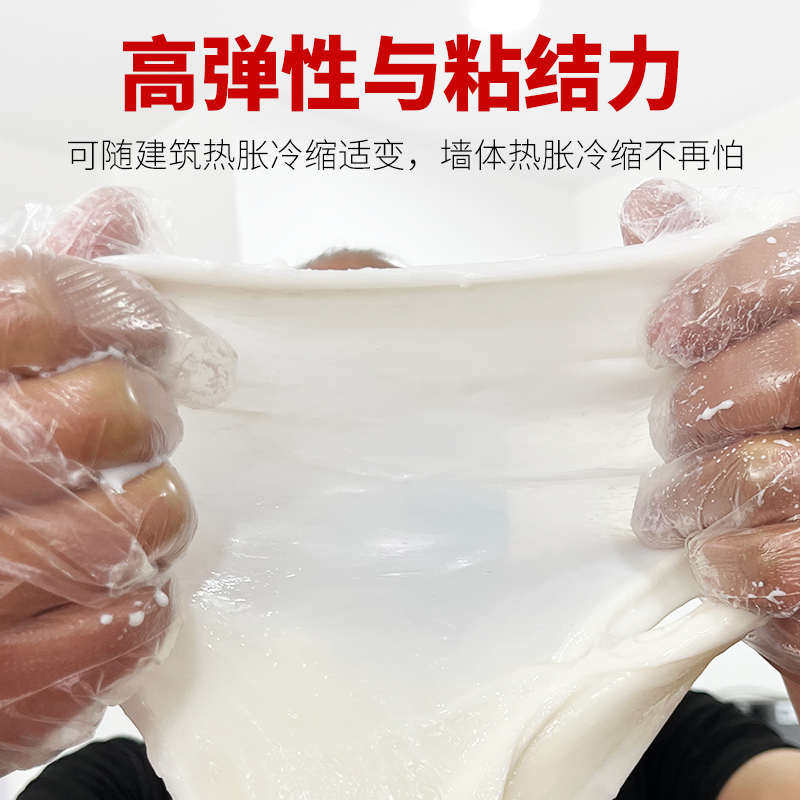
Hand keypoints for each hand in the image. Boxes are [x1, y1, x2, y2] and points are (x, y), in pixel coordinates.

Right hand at [0, 189, 232, 772]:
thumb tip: (114, 214)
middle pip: (103, 414)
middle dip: (146, 414)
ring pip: (121, 532)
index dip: (122, 311)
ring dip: (157, 515)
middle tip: (148, 423)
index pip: (42, 303)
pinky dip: (138, 615)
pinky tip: (130, 592)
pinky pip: (108, 640)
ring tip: (145, 505)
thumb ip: (29, 290)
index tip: (155, 333)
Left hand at [624, 179, 799, 714]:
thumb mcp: (764, 321)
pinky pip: (788, 561)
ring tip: (664, 506)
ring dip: (696, 490)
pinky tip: (712, 554)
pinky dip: (736, 561)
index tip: (666, 333)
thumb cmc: (787, 406)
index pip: (795, 263)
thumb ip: (713, 260)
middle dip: (701, 405)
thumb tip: (650, 212)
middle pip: (785, 372)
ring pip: (772, 470)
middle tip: (667, 429)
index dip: (725, 291)